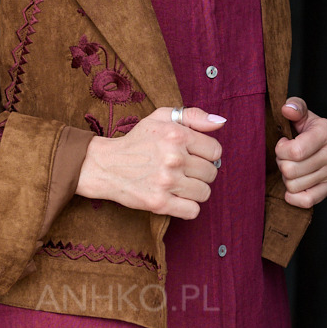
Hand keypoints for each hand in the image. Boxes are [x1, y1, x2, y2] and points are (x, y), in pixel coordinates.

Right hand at [77, 106, 224, 219]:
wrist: (105, 165)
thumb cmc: (136, 141)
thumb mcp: (161, 117)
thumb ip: (193, 116)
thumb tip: (221, 122)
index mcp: (176, 135)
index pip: (215, 151)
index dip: (206, 155)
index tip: (193, 156)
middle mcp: (174, 157)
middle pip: (211, 173)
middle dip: (201, 173)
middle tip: (184, 171)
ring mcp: (167, 182)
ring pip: (204, 193)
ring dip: (195, 191)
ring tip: (180, 185)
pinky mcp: (159, 202)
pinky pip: (192, 211)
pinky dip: (188, 208)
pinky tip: (177, 199)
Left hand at [275, 98, 326, 207]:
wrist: (314, 143)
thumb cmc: (302, 127)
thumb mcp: (299, 113)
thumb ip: (294, 107)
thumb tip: (287, 109)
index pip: (295, 151)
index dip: (280, 150)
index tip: (282, 142)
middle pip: (291, 170)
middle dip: (281, 163)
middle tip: (285, 157)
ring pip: (294, 186)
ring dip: (286, 178)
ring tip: (291, 166)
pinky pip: (307, 201)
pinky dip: (293, 197)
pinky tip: (291, 187)